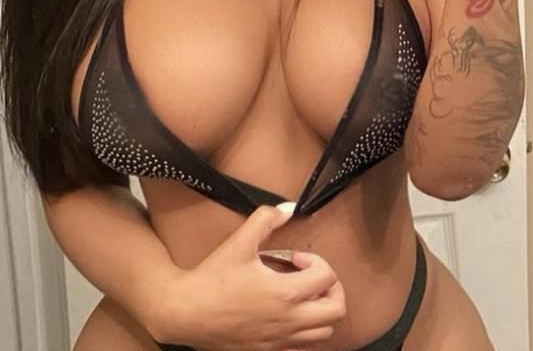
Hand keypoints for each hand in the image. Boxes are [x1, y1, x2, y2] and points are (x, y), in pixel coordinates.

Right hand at [151, 206, 345, 350]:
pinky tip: (289, 316)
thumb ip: (266, 219)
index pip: (328, 276)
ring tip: (303, 296)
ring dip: (321, 311)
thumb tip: (289, 208)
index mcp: (286, 294)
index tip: (294, 258)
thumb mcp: (238, 243)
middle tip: (312, 278)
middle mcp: (288, 321)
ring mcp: (279, 341)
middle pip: (337, 310)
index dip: (316, 260)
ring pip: (324, 332)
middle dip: (332, 289)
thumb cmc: (211, 279)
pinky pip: (302, 347)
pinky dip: (306, 331)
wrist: (183, 313)